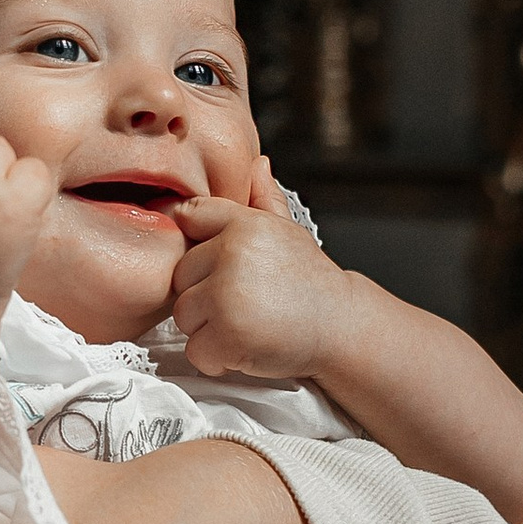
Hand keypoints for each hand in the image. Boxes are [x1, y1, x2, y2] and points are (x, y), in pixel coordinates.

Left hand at [171, 157, 354, 384]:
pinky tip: (247, 346)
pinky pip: (195, 350)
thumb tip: (256, 164)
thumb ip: (264, 200)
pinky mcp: (226, 335)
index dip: (198, 245)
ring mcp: (227, 295)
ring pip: (183, 316)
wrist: (342, 327)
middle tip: (244, 303)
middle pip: (180, 277)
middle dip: (205, 296)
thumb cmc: (311, 284)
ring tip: (248, 324)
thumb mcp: (289, 233)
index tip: (216, 265)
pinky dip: (216, 359)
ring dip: (209, 329)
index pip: (191, 216)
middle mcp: (233, 254)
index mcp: (244, 224)